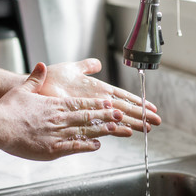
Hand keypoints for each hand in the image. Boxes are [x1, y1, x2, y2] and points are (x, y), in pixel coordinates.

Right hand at [0, 63, 131, 160]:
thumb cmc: (9, 108)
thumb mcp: (23, 89)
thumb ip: (35, 78)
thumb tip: (42, 66)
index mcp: (54, 105)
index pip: (80, 103)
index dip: (96, 103)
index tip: (108, 102)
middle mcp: (60, 119)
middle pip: (87, 116)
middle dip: (105, 115)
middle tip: (120, 114)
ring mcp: (58, 134)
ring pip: (84, 131)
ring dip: (101, 129)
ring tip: (115, 128)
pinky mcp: (52, 149)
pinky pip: (74, 147)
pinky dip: (87, 146)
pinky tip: (97, 145)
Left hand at [39, 59, 161, 131]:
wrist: (37, 86)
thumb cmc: (52, 78)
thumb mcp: (73, 68)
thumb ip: (86, 66)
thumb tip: (97, 63)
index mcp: (98, 89)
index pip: (123, 95)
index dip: (138, 101)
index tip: (151, 107)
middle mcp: (97, 100)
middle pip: (125, 108)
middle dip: (142, 115)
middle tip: (157, 122)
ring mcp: (91, 109)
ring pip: (117, 117)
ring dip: (133, 123)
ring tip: (148, 128)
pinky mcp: (82, 116)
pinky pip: (101, 123)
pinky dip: (115, 128)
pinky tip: (126, 132)